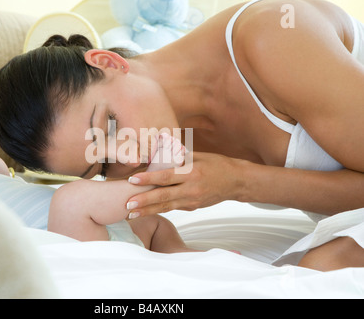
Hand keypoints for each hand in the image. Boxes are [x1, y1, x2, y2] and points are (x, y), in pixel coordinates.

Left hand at [126, 152, 242, 216]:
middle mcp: (191, 189)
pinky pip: (173, 208)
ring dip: (148, 211)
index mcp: (191, 172)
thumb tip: (157, 148)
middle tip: (127, 205)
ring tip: (131, 214)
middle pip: (164, 196)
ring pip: (166, 207)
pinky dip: (159, 211)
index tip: (132, 180)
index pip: (166, 176)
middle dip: (144, 201)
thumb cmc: (216, 164)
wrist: (237, 181)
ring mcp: (192, 200)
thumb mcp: (198, 155)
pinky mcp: (193, 206)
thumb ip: (177, 155)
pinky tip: (145, 213)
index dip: (148, 179)